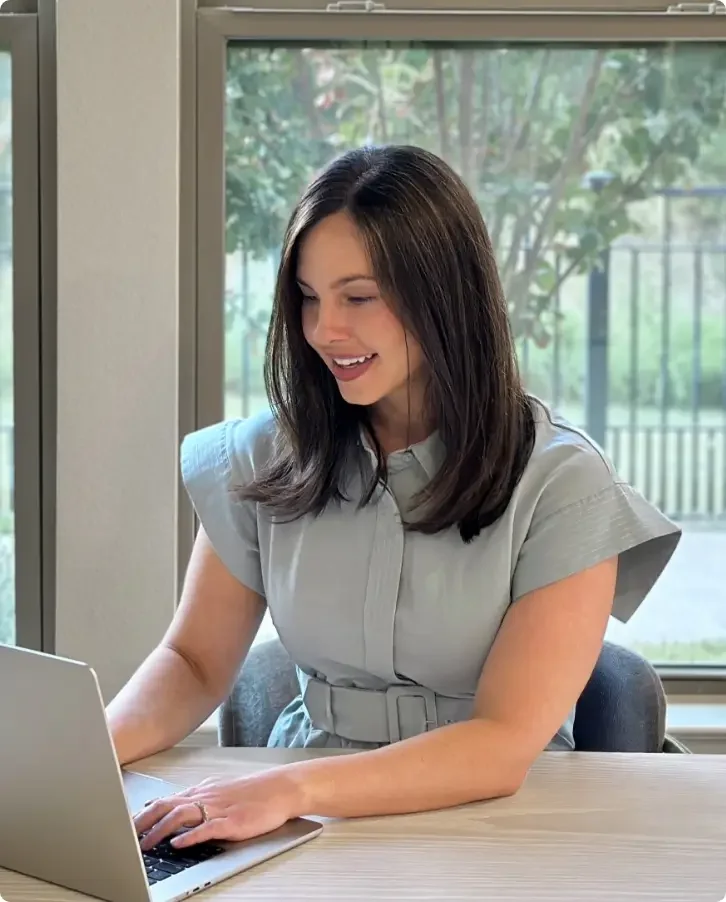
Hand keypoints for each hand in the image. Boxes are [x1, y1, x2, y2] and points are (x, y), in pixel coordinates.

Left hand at [133, 767, 304, 849]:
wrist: (282, 788)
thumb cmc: (254, 792)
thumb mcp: (219, 792)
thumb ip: (196, 800)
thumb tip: (172, 808)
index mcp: (201, 791)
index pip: (164, 799)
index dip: (142, 813)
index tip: (126, 824)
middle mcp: (205, 797)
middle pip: (166, 805)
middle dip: (142, 822)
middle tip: (125, 836)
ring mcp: (218, 808)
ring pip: (181, 815)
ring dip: (159, 830)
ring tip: (145, 845)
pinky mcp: (232, 822)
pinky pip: (206, 828)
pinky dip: (189, 836)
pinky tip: (177, 844)